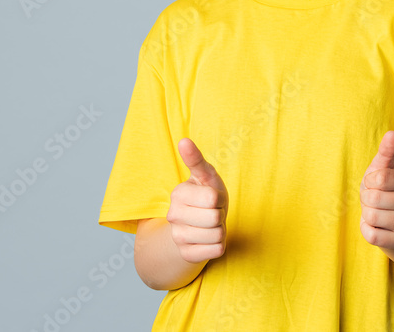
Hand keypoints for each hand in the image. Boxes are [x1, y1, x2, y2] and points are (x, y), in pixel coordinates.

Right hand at [167, 138, 228, 263]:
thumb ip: (196, 159)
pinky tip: (209, 239)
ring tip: (210, 225)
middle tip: (212, 212)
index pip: (213, 199)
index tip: (212, 197)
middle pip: (215, 218)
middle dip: (220, 214)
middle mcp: (173, 216)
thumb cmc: (206, 195)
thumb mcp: (205, 176)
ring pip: (217, 235)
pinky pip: (217, 250)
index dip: (219, 198)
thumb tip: (183, 140)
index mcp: (178, 194)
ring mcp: (178, 237)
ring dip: (220, 230)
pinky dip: (219, 245)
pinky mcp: (187, 254)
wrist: (198, 225)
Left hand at [359, 131, 393, 248]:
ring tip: (377, 212)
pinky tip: (377, 226)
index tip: (375, 184)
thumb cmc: (385, 190)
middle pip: (373, 199)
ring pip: (370, 217)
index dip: (369, 181)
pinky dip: (367, 229)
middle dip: (366, 199)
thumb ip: (386, 152)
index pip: (379, 178)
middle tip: (375, 200)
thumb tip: (392, 133)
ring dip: (366, 214)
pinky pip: (371, 234)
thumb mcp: (383, 169)